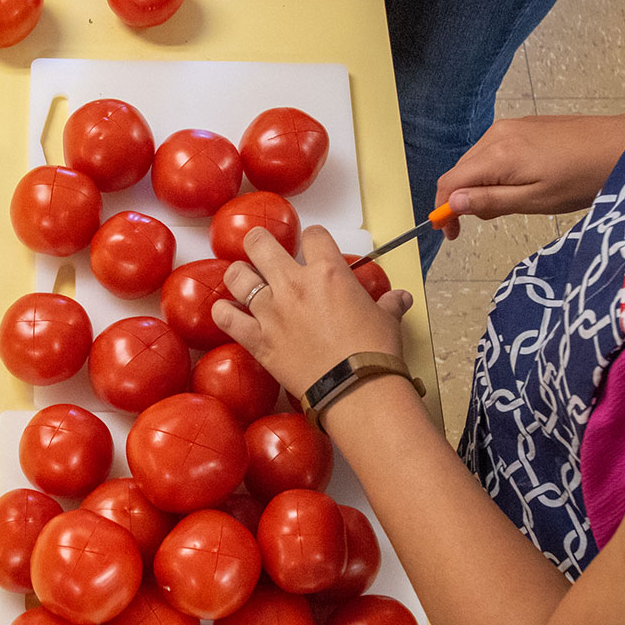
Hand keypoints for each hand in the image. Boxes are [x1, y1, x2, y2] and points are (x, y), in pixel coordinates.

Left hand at [211, 226, 412, 398]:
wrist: (356, 389)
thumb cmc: (374, 353)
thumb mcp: (387, 321)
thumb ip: (388, 304)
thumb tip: (400, 298)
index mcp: (328, 272)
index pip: (313, 235)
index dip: (313, 239)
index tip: (312, 248)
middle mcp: (294, 285)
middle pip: (259, 243)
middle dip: (259, 242)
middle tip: (262, 250)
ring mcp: (271, 311)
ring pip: (237, 276)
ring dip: (239, 274)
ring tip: (244, 279)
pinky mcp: (257, 339)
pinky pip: (226, 318)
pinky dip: (223, 313)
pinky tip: (227, 311)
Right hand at [434, 110, 624, 238]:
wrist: (622, 144)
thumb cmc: (584, 177)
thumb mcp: (535, 201)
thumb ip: (490, 201)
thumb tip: (451, 204)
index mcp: (497, 155)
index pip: (449, 182)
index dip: (443, 210)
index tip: (451, 232)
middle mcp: (496, 134)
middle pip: (460, 171)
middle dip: (462, 199)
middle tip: (485, 221)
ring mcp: (510, 126)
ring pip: (476, 161)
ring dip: (479, 184)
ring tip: (509, 202)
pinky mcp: (524, 124)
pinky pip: (494, 150)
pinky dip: (494, 170)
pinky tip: (519, 182)